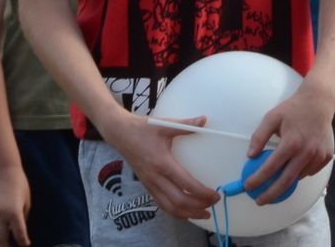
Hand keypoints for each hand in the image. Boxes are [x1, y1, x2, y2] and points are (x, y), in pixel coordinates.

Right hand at [0, 161, 30, 245]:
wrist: (2, 169)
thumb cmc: (19, 184)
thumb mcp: (26, 200)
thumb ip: (22, 217)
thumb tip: (17, 229)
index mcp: (15, 213)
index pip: (19, 233)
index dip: (23, 241)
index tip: (26, 245)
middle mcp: (1, 215)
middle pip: (2, 239)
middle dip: (8, 246)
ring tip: (5, 230)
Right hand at [99, 111, 218, 220]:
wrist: (119, 133)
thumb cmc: (142, 128)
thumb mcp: (165, 124)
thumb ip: (186, 125)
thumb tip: (205, 120)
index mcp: (162, 163)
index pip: (185, 184)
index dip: (202, 193)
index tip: (215, 195)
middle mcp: (155, 177)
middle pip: (178, 201)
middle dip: (197, 207)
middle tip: (213, 204)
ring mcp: (149, 183)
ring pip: (168, 207)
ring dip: (187, 213)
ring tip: (203, 214)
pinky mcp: (146, 185)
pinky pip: (161, 204)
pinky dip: (174, 211)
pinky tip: (186, 210)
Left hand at [242, 83, 334, 203]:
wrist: (319, 102)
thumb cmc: (293, 109)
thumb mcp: (271, 118)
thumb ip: (259, 136)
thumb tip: (250, 155)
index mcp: (292, 142)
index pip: (271, 168)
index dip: (257, 179)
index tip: (248, 186)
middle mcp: (307, 152)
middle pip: (286, 181)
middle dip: (270, 194)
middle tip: (259, 200)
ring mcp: (319, 156)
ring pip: (298, 177)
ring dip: (286, 181)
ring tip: (276, 182)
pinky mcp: (327, 156)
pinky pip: (310, 171)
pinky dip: (301, 172)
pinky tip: (294, 166)